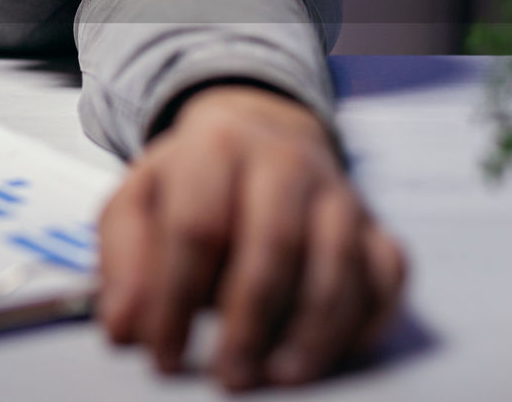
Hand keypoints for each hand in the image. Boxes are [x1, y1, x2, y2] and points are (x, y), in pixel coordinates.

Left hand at [95, 85, 406, 389]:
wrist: (256, 135)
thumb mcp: (138, 201)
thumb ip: (124, 259)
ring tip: (280, 377)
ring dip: (313, 330)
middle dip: (250, 320)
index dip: (177, 298)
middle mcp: (285, 161)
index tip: (164, 355)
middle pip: (274, 243)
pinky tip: (335, 354)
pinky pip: (387, 275)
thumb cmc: (191, 183)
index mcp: (216, 146)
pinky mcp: (374, 225)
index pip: (197, 227)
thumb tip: (123, 327)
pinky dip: (368, 319)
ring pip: (339, 263)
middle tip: (229, 377)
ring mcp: (338, 192)